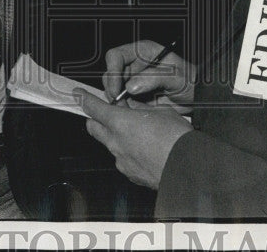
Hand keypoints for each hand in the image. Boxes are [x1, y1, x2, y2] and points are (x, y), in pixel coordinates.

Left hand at [76, 88, 192, 189]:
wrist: (188, 169)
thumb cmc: (177, 138)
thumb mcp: (161, 112)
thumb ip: (141, 109)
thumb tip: (134, 107)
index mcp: (121, 122)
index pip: (94, 108)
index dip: (85, 99)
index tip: (78, 94)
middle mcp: (116, 142)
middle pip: (93, 127)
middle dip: (96, 118)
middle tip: (108, 111)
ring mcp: (121, 160)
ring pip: (108, 143)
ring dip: (114, 135)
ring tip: (134, 131)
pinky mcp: (130, 174)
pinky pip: (122, 159)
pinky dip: (127, 151)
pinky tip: (143, 149)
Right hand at [103, 40, 196, 109]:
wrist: (197, 96)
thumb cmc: (190, 80)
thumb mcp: (176, 77)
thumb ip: (154, 78)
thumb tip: (131, 86)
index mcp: (143, 52)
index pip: (116, 56)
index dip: (112, 71)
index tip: (117, 89)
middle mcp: (136, 64)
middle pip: (111, 73)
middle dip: (112, 89)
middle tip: (120, 103)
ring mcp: (134, 79)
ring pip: (113, 87)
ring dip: (116, 99)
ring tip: (127, 108)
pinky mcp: (135, 94)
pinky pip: (121, 100)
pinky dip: (123, 107)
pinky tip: (132, 112)